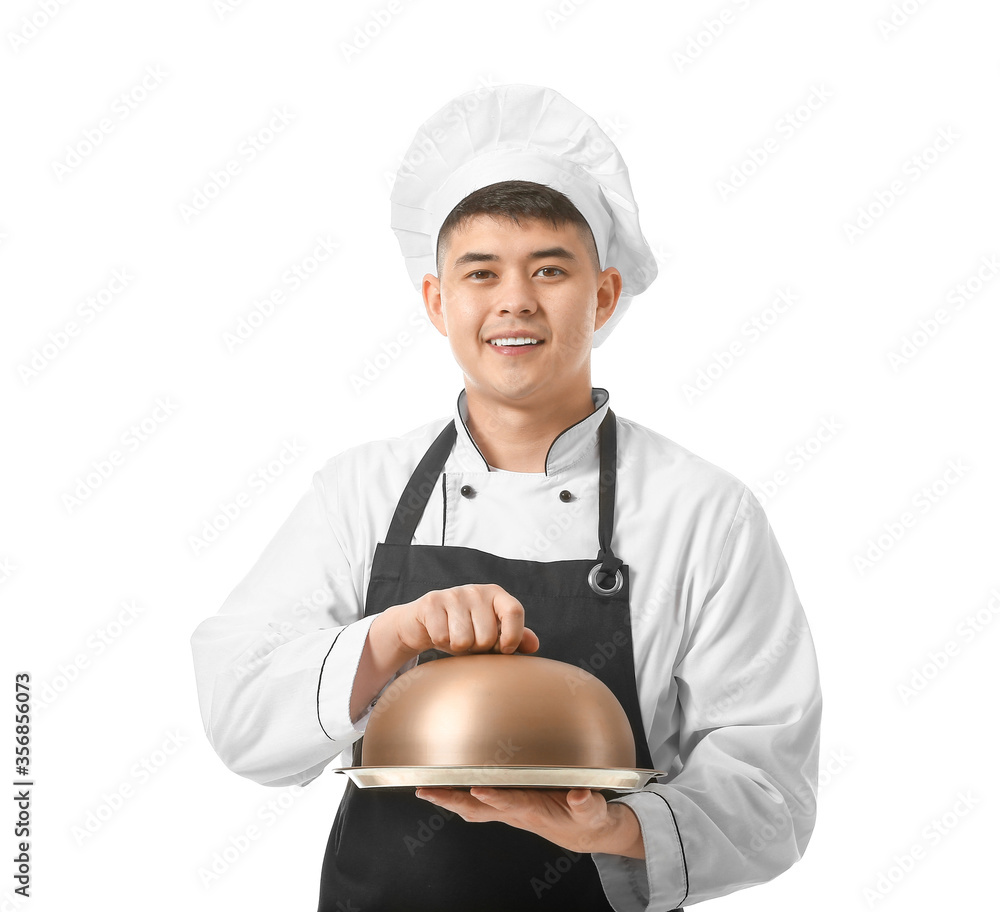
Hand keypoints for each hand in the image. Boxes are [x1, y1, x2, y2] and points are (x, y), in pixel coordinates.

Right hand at [382, 583, 539, 660]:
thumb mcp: (491, 632)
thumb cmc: (465, 628)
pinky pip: (442, 638)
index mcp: (496, 594)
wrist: (425, 620)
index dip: (512, 636)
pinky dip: (441, 642)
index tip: (504, 649)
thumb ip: (514, 637)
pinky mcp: (433, 601)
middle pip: (487, 636)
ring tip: (456, 637)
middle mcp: (477, 590)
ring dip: (459, 647)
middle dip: (478, 648)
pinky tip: (440, 632)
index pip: (514, 612)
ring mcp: (454, 594)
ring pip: (464, 641)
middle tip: (471, 641)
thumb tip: (534, 645)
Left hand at [413, 787, 644, 858]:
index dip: (495, 798)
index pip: (511, 803)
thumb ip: (587, 803)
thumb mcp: (593, 812)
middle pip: (478, 808)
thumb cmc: (585, 819)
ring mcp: (509, 810)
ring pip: (472, 807)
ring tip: (425, 790)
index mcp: (535, 811)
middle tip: (427, 790)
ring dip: (449, 800)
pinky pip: (477, 804)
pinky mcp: (507, 805)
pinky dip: (459, 797)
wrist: (583, 832)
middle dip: (452, 800)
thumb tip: (580, 794)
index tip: (478, 790)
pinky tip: (445, 790)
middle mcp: (516, 812)